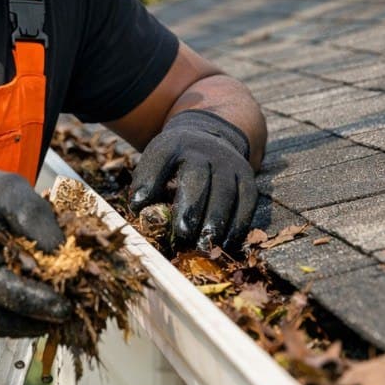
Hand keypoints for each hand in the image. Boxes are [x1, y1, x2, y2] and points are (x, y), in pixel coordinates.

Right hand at [0, 167, 70, 335]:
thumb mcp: (9, 189)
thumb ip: (34, 216)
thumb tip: (62, 254)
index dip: (33, 301)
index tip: (66, 307)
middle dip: (38, 317)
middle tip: (71, 309)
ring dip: (29, 323)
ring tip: (56, 307)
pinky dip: (15, 321)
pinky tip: (34, 307)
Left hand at [130, 110, 256, 250]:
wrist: (211, 139)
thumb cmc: (175, 162)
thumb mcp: (157, 162)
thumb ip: (146, 184)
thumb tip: (139, 211)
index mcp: (175, 144)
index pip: (160, 157)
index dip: (149, 180)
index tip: (136, 205)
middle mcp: (204, 150)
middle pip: (198, 178)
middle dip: (190, 208)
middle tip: (182, 234)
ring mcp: (229, 162)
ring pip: (225, 193)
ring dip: (215, 222)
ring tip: (204, 245)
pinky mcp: (247, 176)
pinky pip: (246, 202)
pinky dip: (238, 224)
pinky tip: (226, 243)